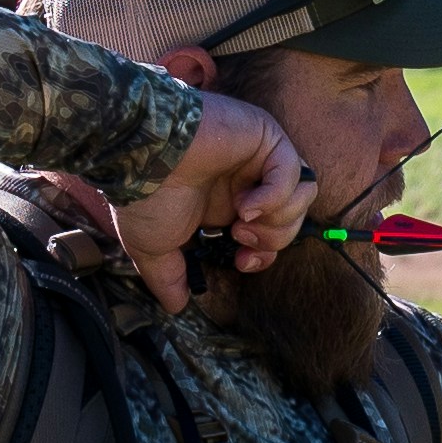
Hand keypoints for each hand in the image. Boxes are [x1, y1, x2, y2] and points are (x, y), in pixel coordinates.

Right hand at [113, 92, 312, 311]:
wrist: (137, 160)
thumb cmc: (142, 197)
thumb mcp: (154, 249)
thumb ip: (169, 277)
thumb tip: (175, 307)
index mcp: (227, 203)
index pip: (273, 234)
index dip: (265, 255)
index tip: (241, 262)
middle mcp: (247, 179)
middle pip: (294, 218)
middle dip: (272, 240)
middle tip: (240, 237)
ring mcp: (258, 156)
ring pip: (304, 196)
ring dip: (277, 219)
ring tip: (243, 219)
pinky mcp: (264, 135)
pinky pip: (294, 174)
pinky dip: (274, 197)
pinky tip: (246, 204)